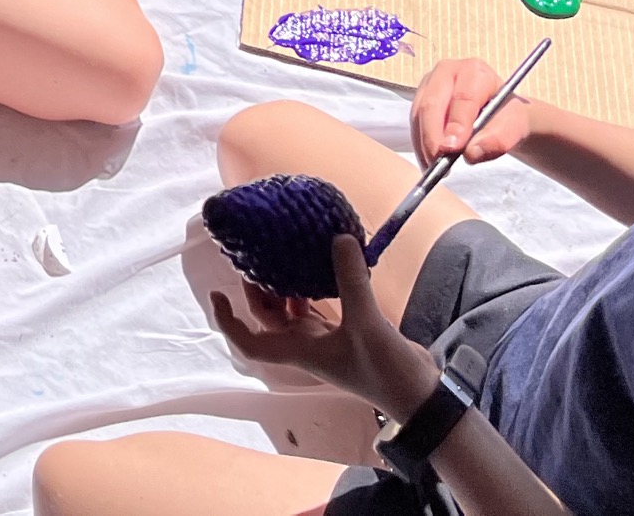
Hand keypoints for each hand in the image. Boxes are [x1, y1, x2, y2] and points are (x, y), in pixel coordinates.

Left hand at [204, 231, 441, 419]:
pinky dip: (314, 287)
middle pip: (267, 317)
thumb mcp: (365, 323)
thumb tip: (340, 238)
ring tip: (281, 251)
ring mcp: (325, 339)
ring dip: (284, 286)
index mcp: (298, 349)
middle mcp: (305, 344)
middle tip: (253, 255)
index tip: (216, 293)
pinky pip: (319, 305)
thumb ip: (351, 280)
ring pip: (292, 310)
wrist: (416, 395)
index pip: (249, 340)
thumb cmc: (383, 370)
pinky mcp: (347, 330)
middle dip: (256, 289)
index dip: (228, 321)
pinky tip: (321, 263)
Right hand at [409, 56, 532, 166]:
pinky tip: (429, 161)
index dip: (457, 124)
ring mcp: (430, 84)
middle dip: (433, 135)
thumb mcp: (516, 125)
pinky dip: (420, 145)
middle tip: (438, 162)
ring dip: (424, 143)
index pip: (462, 98)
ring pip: (418, 114)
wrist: (501, 115)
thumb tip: (471, 152)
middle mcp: (447, 71)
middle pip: (432, 103)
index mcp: (474, 71)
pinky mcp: (420, 98)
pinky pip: (414, 123)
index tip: (453, 149)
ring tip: (435, 167)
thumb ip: (500, 137)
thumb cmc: (508, 116)